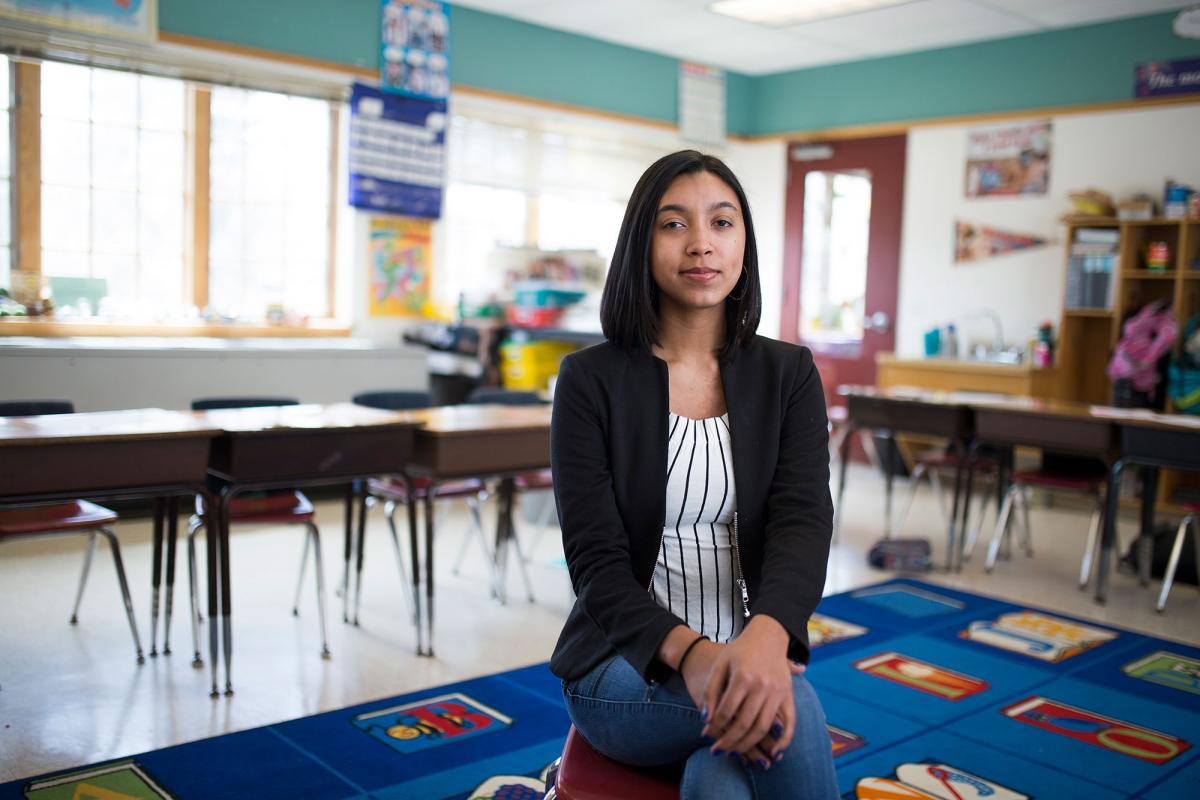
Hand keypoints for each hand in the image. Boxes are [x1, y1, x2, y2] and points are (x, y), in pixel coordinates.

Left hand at [701, 616, 795, 765]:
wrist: (768, 636)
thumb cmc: (739, 651)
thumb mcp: (720, 665)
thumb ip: (711, 691)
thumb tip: (706, 719)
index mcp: (743, 676)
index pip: (726, 710)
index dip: (715, 726)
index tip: (706, 734)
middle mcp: (762, 685)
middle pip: (744, 723)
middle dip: (729, 740)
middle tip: (717, 751)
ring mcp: (778, 691)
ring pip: (763, 727)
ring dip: (749, 745)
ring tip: (735, 753)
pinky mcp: (788, 695)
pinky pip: (790, 722)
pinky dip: (784, 741)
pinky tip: (774, 753)